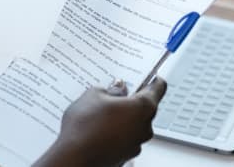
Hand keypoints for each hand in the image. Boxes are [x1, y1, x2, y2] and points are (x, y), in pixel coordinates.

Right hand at [35, 78, 166, 166]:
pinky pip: (124, 137)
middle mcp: (145, 127)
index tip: (147, 75)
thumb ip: (110, 89)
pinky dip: (115, 131)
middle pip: (145, 107)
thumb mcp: (93, 95)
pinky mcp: (125, 155)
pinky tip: (97, 127)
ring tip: (99, 112)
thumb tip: (117, 89)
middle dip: (130, 99)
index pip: (158, 88)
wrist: (74, 157)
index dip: (152, 78)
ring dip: (122, 116)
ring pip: (134, 124)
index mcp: (143, 108)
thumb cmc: (85, 127)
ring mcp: (136, 144)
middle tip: (113, 92)